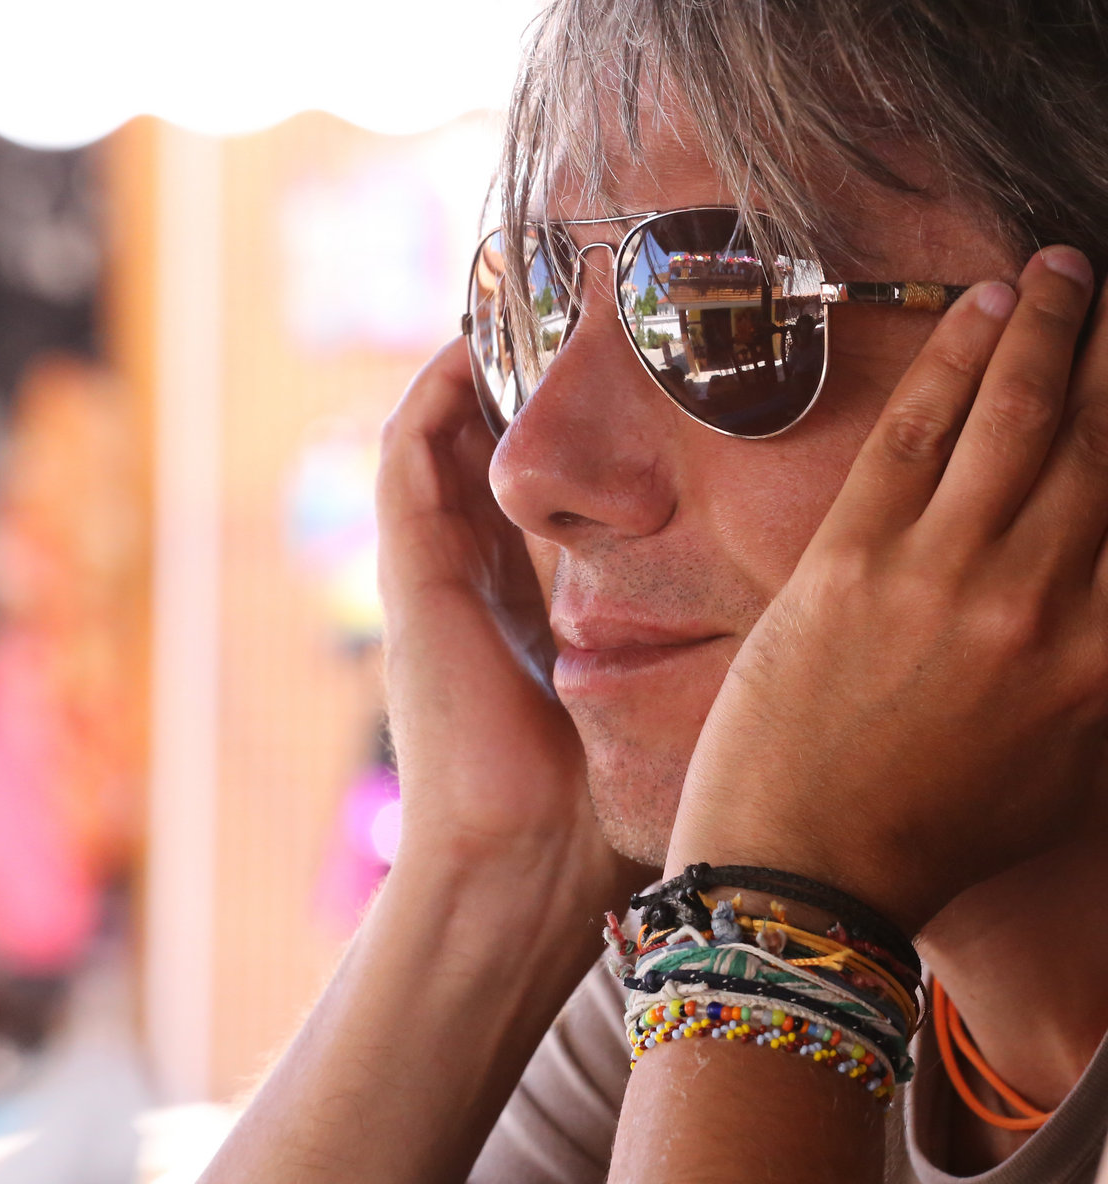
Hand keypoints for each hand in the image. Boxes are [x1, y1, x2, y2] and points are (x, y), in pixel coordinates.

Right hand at [378, 339, 646, 909]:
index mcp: (527, 607)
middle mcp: (477, 578)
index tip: (628, 374)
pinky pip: (407, 455)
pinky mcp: (409, 570)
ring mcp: (435, 571)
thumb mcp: (658, 709)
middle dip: (522, 384)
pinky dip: (436, 394)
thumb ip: (701, 662)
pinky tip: (480, 340)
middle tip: (577, 311)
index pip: (538, 497)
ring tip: (525, 299)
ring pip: (441, 439)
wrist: (522, 864)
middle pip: (487, 452)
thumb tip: (796, 628)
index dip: (570, 433)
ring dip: (477, 373)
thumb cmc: (596, 805)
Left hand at [668, 247, 1107, 932]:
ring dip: (1049, 329)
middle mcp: (1042, 604)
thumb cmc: (929, 829)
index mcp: (1103, 663)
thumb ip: (1097, 673)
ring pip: (1016, 418)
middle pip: (1104, 442)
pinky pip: (917, 435)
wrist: (804, 865)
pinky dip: (954, 362)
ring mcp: (943, 575)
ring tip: (1065, 271)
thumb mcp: (1056, 767)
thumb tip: (1107, 585)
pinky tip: (981, 307)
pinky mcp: (852, 559)